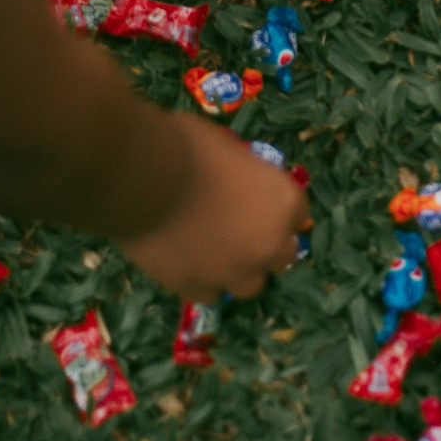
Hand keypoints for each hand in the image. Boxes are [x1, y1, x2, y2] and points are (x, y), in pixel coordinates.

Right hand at [119, 116, 307, 301]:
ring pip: (250, 285)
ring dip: (238, 271)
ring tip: (215, 254)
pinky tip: (187, 263)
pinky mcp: (196, 287)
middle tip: (242, 232)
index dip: (277, 208)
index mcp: (283, 202)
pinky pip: (208, 293)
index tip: (261, 203)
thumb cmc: (187, 146)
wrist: (143, 177)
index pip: (297, 214)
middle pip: (282, 257)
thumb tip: (235, 177)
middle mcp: (267, 243)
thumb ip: (243, 173)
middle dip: (266, 246)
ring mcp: (232, 271)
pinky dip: (202, 281)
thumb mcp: (230, 148)